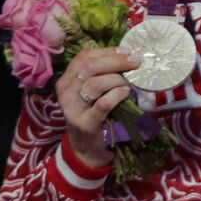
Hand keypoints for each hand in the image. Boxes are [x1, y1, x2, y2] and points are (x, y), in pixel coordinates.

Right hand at [53, 46, 139, 167]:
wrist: (87, 149)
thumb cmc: (94, 116)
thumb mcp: (91, 94)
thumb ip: (100, 76)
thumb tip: (125, 56)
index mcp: (66, 81)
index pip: (83, 57)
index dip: (106, 51)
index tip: (126, 51)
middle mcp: (65, 93)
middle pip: (89, 67)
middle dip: (116, 61)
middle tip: (135, 62)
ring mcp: (73, 109)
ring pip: (95, 84)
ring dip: (117, 80)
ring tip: (128, 84)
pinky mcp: (85, 123)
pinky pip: (103, 103)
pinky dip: (118, 95)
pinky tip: (126, 93)